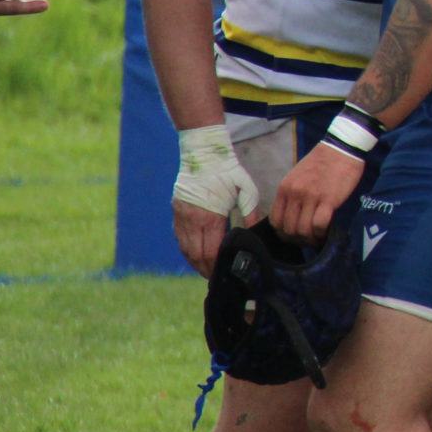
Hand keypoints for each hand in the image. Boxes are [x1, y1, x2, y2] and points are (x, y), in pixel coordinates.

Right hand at [170, 124, 260, 276]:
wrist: (203, 153)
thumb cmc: (228, 171)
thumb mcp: (246, 190)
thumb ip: (250, 213)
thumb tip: (254, 233)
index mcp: (209, 216)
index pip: (210, 251)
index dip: (215, 266)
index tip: (223, 274)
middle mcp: (191, 219)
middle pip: (195, 255)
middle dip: (205, 269)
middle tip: (215, 278)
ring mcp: (181, 216)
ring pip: (185, 248)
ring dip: (195, 262)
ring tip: (206, 270)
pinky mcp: (176, 212)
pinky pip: (179, 238)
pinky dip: (187, 250)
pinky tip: (196, 255)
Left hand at [270, 139, 363, 244]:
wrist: (341, 148)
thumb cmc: (322, 162)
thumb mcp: (298, 176)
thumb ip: (292, 195)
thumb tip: (292, 216)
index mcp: (285, 188)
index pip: (275, 220)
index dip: (282, 233)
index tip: (293, 235)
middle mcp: (294, 194)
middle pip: (288, 228)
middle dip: (297, 239)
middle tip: (307, 239)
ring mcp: (311, 196)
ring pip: (302, 230)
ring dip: (310, 239)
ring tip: (317, 238)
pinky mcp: (328, 199)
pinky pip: (319, 225)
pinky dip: (322, 233)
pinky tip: (326, 232)